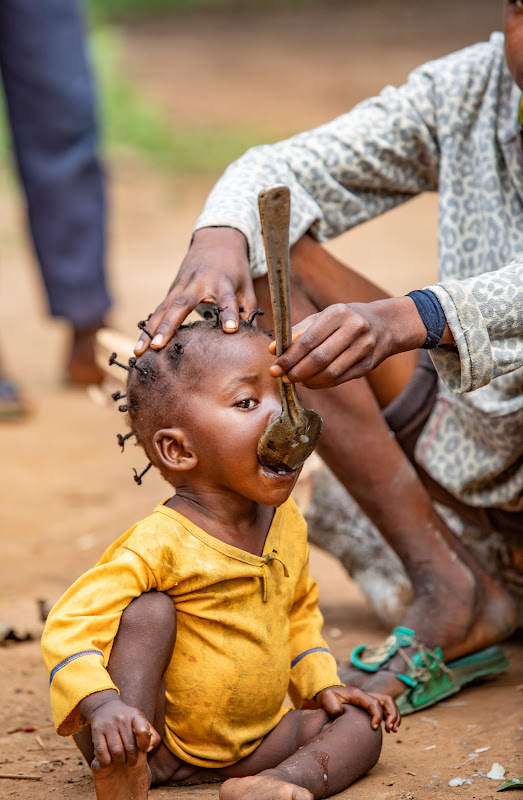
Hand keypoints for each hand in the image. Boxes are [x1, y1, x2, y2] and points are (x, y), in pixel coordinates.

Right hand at [79, 690, 160, 767]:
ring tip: (121, 761)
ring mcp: (108, 725)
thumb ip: (151, 735)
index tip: (143, 748)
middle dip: (132, 759)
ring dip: (120, 762)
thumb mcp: (141, 721)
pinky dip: (106, 761)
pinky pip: (102, 752)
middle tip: (131, 761)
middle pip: (129, 747)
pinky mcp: (97, 731)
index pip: (143, 731)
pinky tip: (109, 760)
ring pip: (116, 752)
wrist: (105, 707)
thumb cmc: (127, 721)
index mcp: (135, 715)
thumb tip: (148, 749)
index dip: (145, 744)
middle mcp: (122, 718)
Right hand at [134, 227, 255, 353]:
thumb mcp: (247, 287)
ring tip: (139, 351)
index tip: (230, 330)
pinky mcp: (172, 289)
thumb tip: (252, 342)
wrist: (216, 240)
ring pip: (163, 308)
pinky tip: (141, 344)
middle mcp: (198, 283)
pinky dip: (150, 326)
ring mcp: (181, 285)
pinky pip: (159, 309)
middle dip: (169, 326)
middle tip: (159, 346)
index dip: (229, 313)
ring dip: (150, 330)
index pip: (227, 299)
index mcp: (223, 282)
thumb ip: (248, 312)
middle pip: (182, 305)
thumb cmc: (235, 270)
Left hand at [269, 297, 427, 388]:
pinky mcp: (368, 365)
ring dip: (308, 380)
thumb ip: (297, 332)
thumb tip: (273, 350)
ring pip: (330, 372)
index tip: (275, 367)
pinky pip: (339, 379)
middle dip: (296, 371)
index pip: (309, 340)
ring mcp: (364, 348)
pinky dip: (321, 384)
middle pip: (319, 358)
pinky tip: (310, 382)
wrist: (384, 326)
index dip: (289, 356)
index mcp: (338, 314)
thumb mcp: (322, 318)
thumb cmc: (344, 320)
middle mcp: (354, 329)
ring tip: (295, 380)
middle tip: (282, 377)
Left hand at [315, 685, 400, 732]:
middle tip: (391, 729)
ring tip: (393, 731)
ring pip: (389, 704)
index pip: (374, 702)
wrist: (329, 693)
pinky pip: (386, 709)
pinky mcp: (371, 705)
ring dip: (395, 716)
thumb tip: (339, 713)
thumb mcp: (326, 699)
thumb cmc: (328, 697)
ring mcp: (370, 699)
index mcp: (358, 694)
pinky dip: (392, 717)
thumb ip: (332, 706)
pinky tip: (390, 729)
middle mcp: (367, 695)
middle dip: (393, 714)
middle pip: (387, 700)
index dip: (377, 715)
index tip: (374, 728)